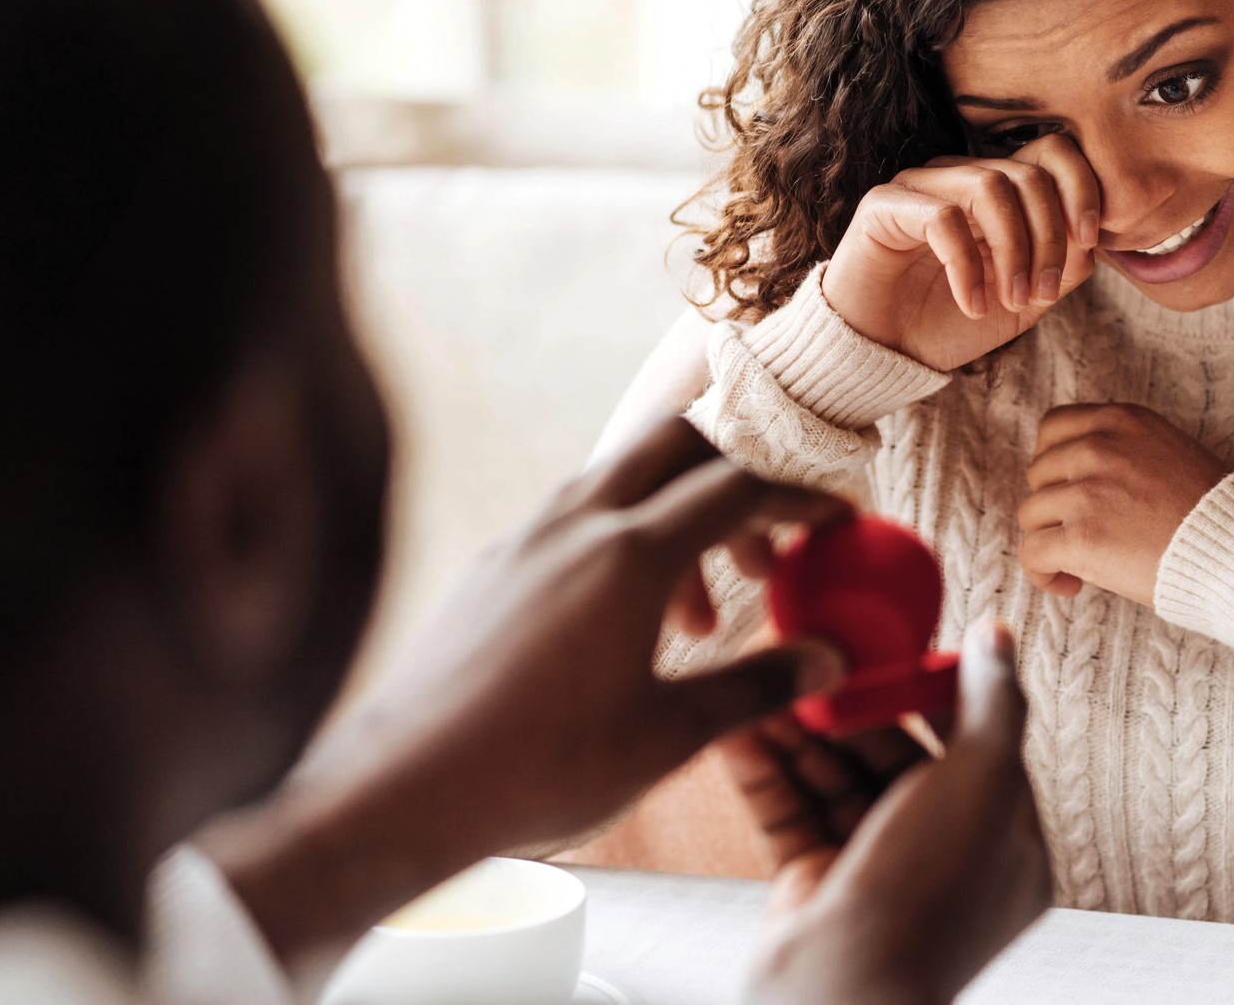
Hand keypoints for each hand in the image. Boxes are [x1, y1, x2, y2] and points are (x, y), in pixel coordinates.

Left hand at [200, 417, 850, 967]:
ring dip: (674, 524)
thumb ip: (757, 687)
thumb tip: (827, 661)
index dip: (798, 497)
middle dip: (734, 482)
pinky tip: (622, 629)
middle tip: (763, 555)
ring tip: (694, 626)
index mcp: (630, 554)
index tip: (835, 520)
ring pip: (619, 484)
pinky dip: (621, 545)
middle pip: (675, 446)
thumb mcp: (668, 736)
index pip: (738, 487)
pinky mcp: (490, 568)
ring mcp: (524, 538)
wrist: (399, 788)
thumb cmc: (538, 768)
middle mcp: (575, 523)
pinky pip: (573, 521)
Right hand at [730, 623, 1050, 1004]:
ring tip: (761, 679)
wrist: (841, 996)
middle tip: (807, 656)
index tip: (885, 647)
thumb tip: (998, 637)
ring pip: (835, 780)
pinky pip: (790, 812)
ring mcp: (876, 872)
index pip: (969, 744)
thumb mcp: (981, 783)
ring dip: (797, 728)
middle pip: (892, 756)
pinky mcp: (815, 885)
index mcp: (1002, 840)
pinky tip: (737, 725)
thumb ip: (991, 705)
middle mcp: (941, 857)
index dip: (927, 690)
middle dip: (847, 707)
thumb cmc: (925, 897)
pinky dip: (764, 769)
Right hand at [821, 134, 1097, 371]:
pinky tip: (972, 305)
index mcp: (997, 190)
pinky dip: (967, 266)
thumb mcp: (1022, 301)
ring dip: (1013, 250)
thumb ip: (1062, 268)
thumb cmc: (949, 323)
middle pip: (1029, 174)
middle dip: (1050, 237)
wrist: (883, 353)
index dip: (1082, 187)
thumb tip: (1092, 239)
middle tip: (1040, 293)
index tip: (1090, 240)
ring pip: (991, 187)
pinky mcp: (884, 205)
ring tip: (1009, 300)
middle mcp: (960, 176)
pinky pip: (942, 216)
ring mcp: (920, 185)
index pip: (1052, 152)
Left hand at [1018, 402, 1227, 605]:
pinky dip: (1042, 573)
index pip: (1052, 429)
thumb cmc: (1211, 512)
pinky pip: (1033, 554)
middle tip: (1080, 533)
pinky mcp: (1082, 537)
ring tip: (1077, 564)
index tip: (1068, 491)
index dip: (1053, 465)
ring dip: (1049, 541)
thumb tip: (1074, 474)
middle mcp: (1099, 447)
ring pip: (1031, 515)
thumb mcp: (1167, 451)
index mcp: (1121, 420)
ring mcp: (1087, 491)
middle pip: (1038, 474)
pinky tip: (1070, 585)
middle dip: (1054, 506)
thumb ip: (1122, 449)